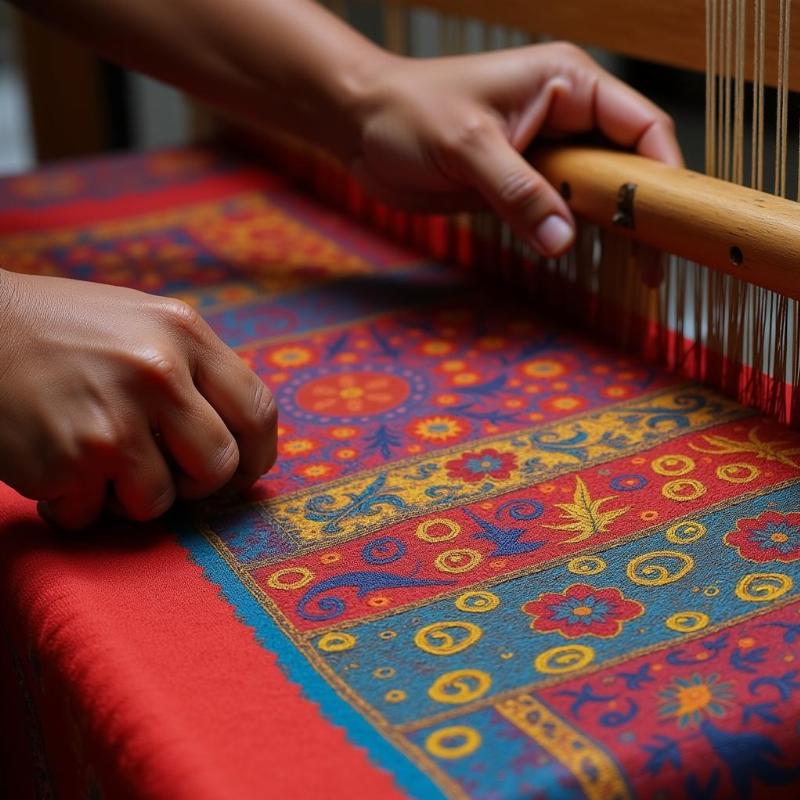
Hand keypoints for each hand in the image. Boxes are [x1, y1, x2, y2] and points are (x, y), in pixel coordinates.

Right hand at [0, 270, 276, 529]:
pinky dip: (74, 506)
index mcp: (183, 332)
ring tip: (95, 460)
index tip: (243, 470)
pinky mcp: (69, 459)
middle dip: (194, 483)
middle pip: (219, 466)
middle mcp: (157, 372)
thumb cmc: (60, 329)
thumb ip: (194, 370)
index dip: (258, 453)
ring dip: (129, 496)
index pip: (258, 410)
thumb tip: (239, 435)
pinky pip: (94, 516)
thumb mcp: (142, 322)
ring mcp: (114, 418)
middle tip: (161, 471)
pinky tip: (55, 465)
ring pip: (160, 501)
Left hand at [352, 42, 681, 256]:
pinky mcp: (521, 186)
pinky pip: (559, 213)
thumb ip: (517, 191)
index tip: (671, 219)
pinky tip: (581, 259)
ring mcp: (544, 154)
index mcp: (566, 83)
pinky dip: (570, 236)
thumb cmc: (408, 113)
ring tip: (635, 269)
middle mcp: (564, 117)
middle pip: (626, 163)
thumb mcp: (467, 146)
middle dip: (643, 208)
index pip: (641, 124)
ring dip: (609, 228)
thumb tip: (563, 239)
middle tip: (656, 260)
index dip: (663, 171)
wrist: (360, 129)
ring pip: (595, 193)